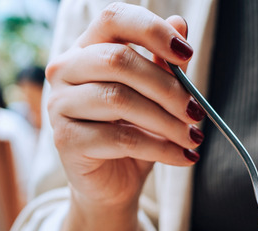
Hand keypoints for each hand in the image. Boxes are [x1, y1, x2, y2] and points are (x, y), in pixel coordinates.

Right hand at [46, 3, 202, 211]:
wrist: (113, 184)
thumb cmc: (134, 133)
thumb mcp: (156, 97)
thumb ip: (165, 64)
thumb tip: (180, 23)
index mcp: (87, 48)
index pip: (113, 18)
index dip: (151, 30)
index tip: (186, 53)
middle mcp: (65, 70)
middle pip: (118, 61)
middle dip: (167, 88)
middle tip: (197, 111)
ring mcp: (60, 104)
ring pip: (119, 100)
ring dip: (167, 121)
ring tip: (193, 138)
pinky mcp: (65, 140)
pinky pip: (120, 138)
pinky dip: (160, 148)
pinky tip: (182, 156)